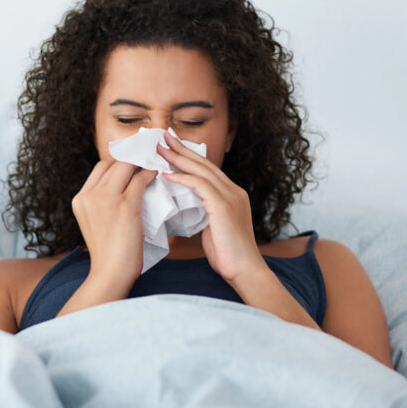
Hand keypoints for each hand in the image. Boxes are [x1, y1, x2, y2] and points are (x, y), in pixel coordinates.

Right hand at [72, 160, 157, 284]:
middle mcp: (89, 196)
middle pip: (112, 163)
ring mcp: (106, 199)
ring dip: (141, 163)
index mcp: (80, 200)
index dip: (117, 163)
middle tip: (146, 158)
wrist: (111, 273)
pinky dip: (150, 174)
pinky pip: (140, 179)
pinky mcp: (126, 205)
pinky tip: (156, 174)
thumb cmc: (108, 253)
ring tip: (153, 164)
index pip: (99, 169)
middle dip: (130, 159)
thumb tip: (124, 186)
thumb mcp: (95, 223)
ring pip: (126, 167)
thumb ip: (102, 204)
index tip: (131, 164)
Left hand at [157, 131, 266, 284]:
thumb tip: (184, 206)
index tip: (171, 147)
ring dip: (178, 158)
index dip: (189, 156)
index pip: (207, 170)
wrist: (245, 271)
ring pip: (201, 170)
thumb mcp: (213, 228)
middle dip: (182, 149)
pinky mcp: (224, 206)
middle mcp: (233, 191)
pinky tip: (167, 175)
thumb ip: (202, 213)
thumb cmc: (228, 255)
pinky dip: (183, 178)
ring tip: (160, 150)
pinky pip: (200, 185)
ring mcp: (231, 196)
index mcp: (232, 194)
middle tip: (163, 136)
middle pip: (204, 163)